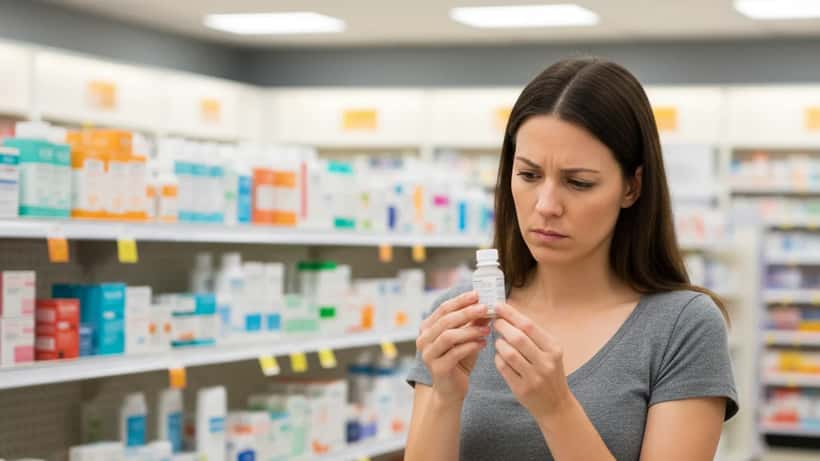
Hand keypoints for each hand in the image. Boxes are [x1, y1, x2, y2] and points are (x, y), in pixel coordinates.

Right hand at [416, 291, 490, 402]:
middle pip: (446, 320)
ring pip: (449, 336)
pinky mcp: (437, 368)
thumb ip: (473, 322)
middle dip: (467, 312)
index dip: (460, 300)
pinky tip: (483, 343)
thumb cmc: (458, 361)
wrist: (451, 390)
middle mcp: (423, 339)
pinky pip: (455, 353)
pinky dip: (470, 346)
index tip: (477, 294)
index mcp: (427, 328)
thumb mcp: (466, 338)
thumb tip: (486, 305)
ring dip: (470, 330)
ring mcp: (428, 354)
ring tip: (487, 328)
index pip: (443, 308)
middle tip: (485, 308)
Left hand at [493, 303, 573, 420]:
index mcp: (554, 348)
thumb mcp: (550, 352)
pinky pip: (503, 368)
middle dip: (502, 326)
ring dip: (499, 344)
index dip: (511, 314)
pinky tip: (501, 357)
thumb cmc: (549, 372)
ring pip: (508, 353)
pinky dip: (498, 358)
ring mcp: (534, 377)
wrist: (556, 405)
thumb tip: (509, 312)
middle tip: (495, 322)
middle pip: (518, 338)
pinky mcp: (522, 389)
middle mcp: (546, 362)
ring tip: (499, 341)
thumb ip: (533, 334)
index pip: (529, 326)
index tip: (498, 306)